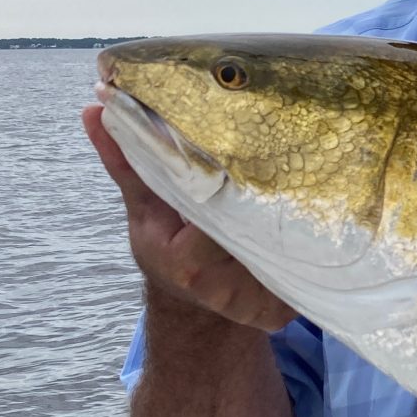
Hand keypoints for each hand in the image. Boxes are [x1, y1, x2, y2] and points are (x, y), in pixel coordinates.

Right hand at [82, 104, 296, 331]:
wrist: (192, 304)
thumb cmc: (166, 246)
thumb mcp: (143, 209)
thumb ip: (126, 162)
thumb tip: (95, 110)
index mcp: (188, 261)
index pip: (221, 213)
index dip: (236, 179)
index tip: (249, 142)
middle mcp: (226, 287)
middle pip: (261, 227)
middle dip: (273, 190)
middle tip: (292, 147)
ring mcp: (260, 301)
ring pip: (291, 245)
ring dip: (298, 209)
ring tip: (310, 169)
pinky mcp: (287, 306)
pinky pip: (309, 266)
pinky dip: (311, 236)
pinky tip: (321, 205)